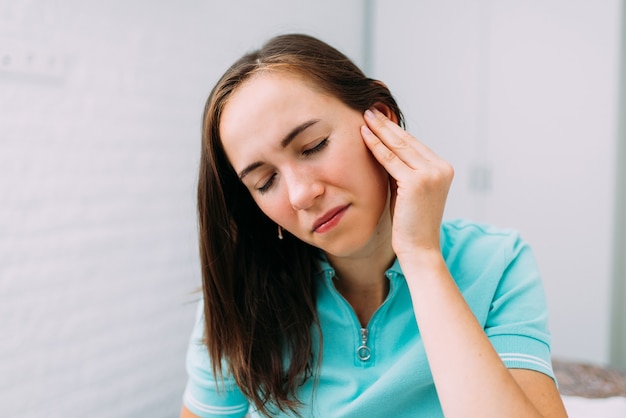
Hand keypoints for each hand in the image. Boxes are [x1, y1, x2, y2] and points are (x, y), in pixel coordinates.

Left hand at [361, 108, 453, 256]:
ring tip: (365, 116)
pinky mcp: (418, 182)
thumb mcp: (409, 191)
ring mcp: (431, 174)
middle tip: (370, 110)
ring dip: (379, 130)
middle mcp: (441, 168)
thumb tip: (384, 149)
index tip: (380, 118)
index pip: (414, 144)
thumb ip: (402, 170)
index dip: (395, 130)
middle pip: (407, 141)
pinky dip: (376, 146)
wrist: (419, 249)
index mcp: (443, 168)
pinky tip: (364, 135)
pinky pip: (390, 160)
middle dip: (386, 125)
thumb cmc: (410, 224)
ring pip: (399, 147)